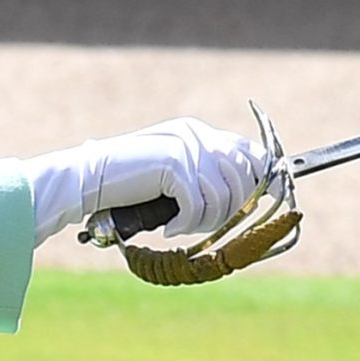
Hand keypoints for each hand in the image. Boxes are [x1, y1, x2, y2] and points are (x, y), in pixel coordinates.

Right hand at [94, 117, 270, 236]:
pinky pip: (199, 205)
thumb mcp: (172, 176)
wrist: (87, 179)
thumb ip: (203, 177)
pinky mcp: (173, 164)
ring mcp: (186, 147)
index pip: (249, 151)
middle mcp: (196, 134)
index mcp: (198, 132)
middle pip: (243, 177)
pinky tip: (168, 227)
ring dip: (205, 221)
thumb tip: (248, 198)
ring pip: (224, 195)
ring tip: (181, 225)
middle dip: (231, 210)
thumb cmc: (128, 186)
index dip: (266, 177)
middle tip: (202, 224)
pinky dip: (185, 224)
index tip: (273, 199)